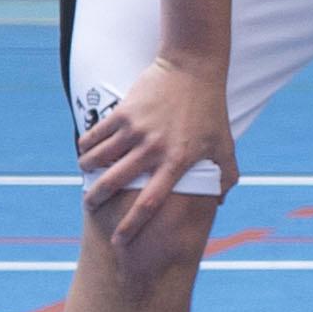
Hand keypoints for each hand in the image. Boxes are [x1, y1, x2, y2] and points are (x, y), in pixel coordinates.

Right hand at [76, 53, 235, 243]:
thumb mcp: (224, 145)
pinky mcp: (122, 114)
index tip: (119, 241)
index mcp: (179, 162)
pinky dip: (86, 147)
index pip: (150, 203)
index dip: (132, 226)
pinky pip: (93, 137)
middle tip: (90, 205)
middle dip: (96, 200)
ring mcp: (136, 131)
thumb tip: (219, 203)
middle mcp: (155, 149)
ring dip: (89, 170)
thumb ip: (225, 176)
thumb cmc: (211, 111)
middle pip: (114, 184)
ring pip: (97, 160)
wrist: (193, 70)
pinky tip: (88, 151)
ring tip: (90, 174)